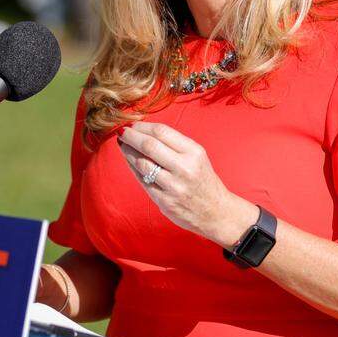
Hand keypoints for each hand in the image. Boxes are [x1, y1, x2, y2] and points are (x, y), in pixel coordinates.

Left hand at [118, 121, 256, 246]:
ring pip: (142, 163)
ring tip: (123, 145)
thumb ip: (174, 144)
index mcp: (194, 152)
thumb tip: (143, 131)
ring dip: (128, 152)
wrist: (216, 212)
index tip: (133, 124)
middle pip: (149, 145)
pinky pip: (142, 180)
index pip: (161, 132)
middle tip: (122, 132)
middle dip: (131, 136)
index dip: (142, 126)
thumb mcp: (197, 156)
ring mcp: (174, 186)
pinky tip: (129, 161)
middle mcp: (184, 168)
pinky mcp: (164, 201)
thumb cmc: (203, 180)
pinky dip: (133, 168)